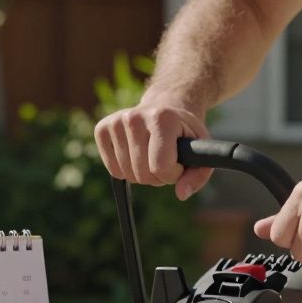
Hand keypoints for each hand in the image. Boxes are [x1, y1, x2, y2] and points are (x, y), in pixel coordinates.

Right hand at [93, 101, 211, 199]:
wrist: (164, 108)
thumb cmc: (183, 133)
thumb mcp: (200, 150)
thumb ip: (197, 175)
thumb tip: (181, 194)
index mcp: (162, 118)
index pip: (161, 166)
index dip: (173, 174)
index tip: (179, 164)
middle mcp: (135, 117)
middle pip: (143, 173)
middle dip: (158, 176)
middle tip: (165, 160)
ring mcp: (116, 122)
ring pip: (127, 174)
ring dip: (143, 174)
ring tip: (151, 156)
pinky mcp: (101, 129)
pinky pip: (113, 170)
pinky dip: (126, 171)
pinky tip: (135, 155)